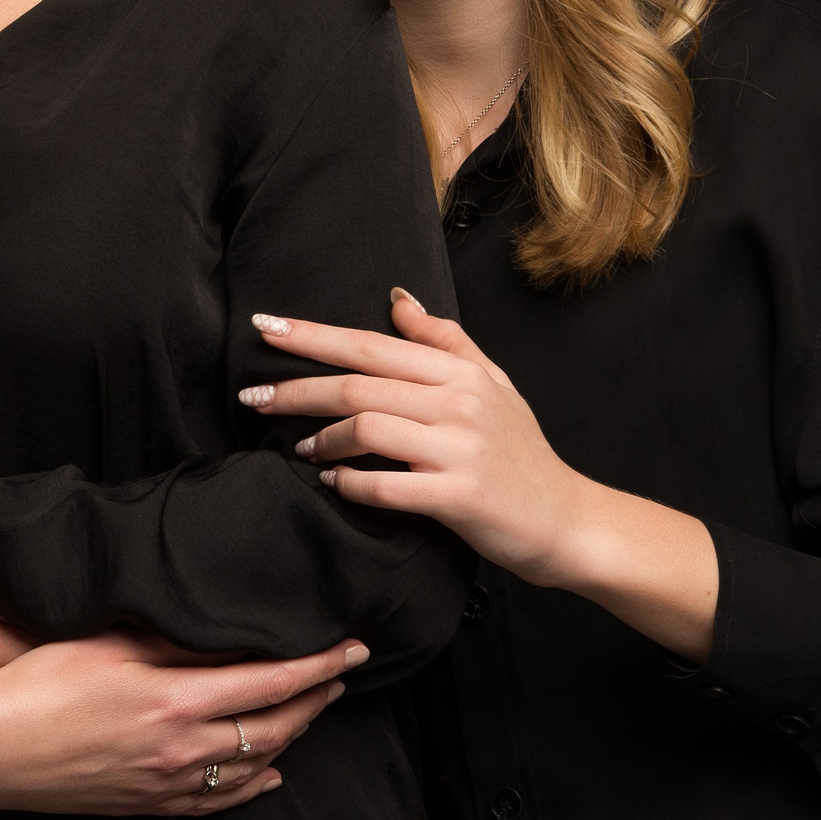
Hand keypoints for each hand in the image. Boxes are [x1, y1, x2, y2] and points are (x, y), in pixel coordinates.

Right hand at [0, 631, 367, 815]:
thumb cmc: (36, 685)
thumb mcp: (106, 642)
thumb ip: (170, 639)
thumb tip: (223, 630)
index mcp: (175, 700)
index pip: (271, 682)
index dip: (317, 665)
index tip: (349, 647)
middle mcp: (180, 748)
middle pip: (273, 726)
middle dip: (315, 699)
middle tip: (339, 675)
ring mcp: (164, 782)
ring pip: (252, 765)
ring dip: (290, 736)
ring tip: (311, 712)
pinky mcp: (145, 804)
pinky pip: (217, 800)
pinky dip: (252, 784)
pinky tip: (268, 775)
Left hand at [242, 291, 717, 659]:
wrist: (568, 521)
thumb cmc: (521, 453)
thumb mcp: (494, 384)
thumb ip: (444, 340)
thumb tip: (396, 299)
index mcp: (459, 372)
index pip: (371, 344)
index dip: (312, 335)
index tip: (263, 327)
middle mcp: (458, 402)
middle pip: (357, 384)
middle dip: (295, 388)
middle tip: (252, 397)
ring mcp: (459, 449)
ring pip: (366, 429)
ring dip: (322, 441)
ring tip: (303, 451)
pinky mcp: (459, 497)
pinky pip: (385, 487)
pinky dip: (349, 485)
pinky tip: (333, 485)